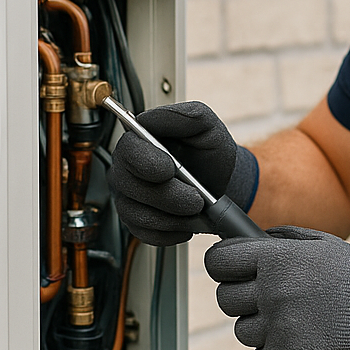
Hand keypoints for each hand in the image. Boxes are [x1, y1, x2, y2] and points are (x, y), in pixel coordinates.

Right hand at [108, 101, 257, 244]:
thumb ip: (184, 115)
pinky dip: (171, 232)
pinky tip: (187, 222)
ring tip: (196, 209)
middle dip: (168, 196)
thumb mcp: (206, 124)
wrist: (222, 181)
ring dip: (173, 216)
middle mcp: (128, 169)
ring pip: (138, 214)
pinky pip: (145, 234)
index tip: (170, 168)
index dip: (146, 162)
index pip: (127, 150)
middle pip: (130, 186)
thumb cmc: (209, 151)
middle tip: (196, 198)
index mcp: (140, 140)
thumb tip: (150, 118)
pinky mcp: (137, 222)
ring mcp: (129, 197)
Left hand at [205, 226, 349, 349]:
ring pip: (242, 330)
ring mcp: (277, 322)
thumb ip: (281, 239)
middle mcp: (271, 288)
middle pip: (224, 299)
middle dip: (239, 299)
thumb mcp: (319, 242)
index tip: (228, 271)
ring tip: (291, 319)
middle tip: (262, 298)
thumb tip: (251, 239)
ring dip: (260, 327)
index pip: (219, 261)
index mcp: (275, 256)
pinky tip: (299, 339)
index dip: (221, 266)